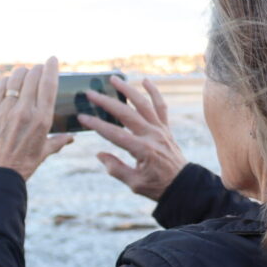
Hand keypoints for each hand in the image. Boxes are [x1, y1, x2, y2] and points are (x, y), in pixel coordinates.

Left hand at [0, 56, 73, 180]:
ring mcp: (6, 109)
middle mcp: (25, 111)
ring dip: (22, 72)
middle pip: (32, 76)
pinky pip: (0, 87)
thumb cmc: (22, 165)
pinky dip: (6, 81)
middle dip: (37, 69)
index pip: (49, 84)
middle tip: (39, 69)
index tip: (53, 59)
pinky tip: (9, 83)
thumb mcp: (43, 153)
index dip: (51, 68)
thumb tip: (70, 138)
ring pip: (15, 78)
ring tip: (25, 73)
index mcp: (42, 119)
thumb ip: (58, 142)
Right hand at [78, 75, 187, 200]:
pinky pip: (161, 106)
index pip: (114, 134)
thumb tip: (99, 154)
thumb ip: (116, 169)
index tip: (82, 117)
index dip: (97, 125)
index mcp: (142, 150)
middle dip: (106, 102)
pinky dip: (154, 92)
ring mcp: (160, 129)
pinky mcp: (166, 128)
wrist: (183, 185)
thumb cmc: (157, 187)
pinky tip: (145, 80)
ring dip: (128, 89)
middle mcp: (152, 135)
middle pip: (126, 114)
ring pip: (143, 104)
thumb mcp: (134, 184)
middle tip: (90, 93)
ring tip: (113, 79)